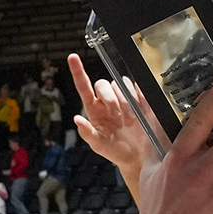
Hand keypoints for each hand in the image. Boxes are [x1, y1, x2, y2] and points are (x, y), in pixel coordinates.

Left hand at [68, 52, 163, 184]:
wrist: (137, 156)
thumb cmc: (114, 150)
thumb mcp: (98, 145)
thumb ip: (87, 133)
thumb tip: (76, 119)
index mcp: (93, 109)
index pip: (83, 86)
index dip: (78, 71)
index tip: (72, 57)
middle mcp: (106, 100)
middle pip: (103, 84)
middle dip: (111, 99)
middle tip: (118, 117)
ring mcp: (123, 99)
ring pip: (120, 84)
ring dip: (125, 101)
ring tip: (130, 120)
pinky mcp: (139, 99)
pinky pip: (137, 88)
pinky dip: (138, 98)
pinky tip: (140, 111)